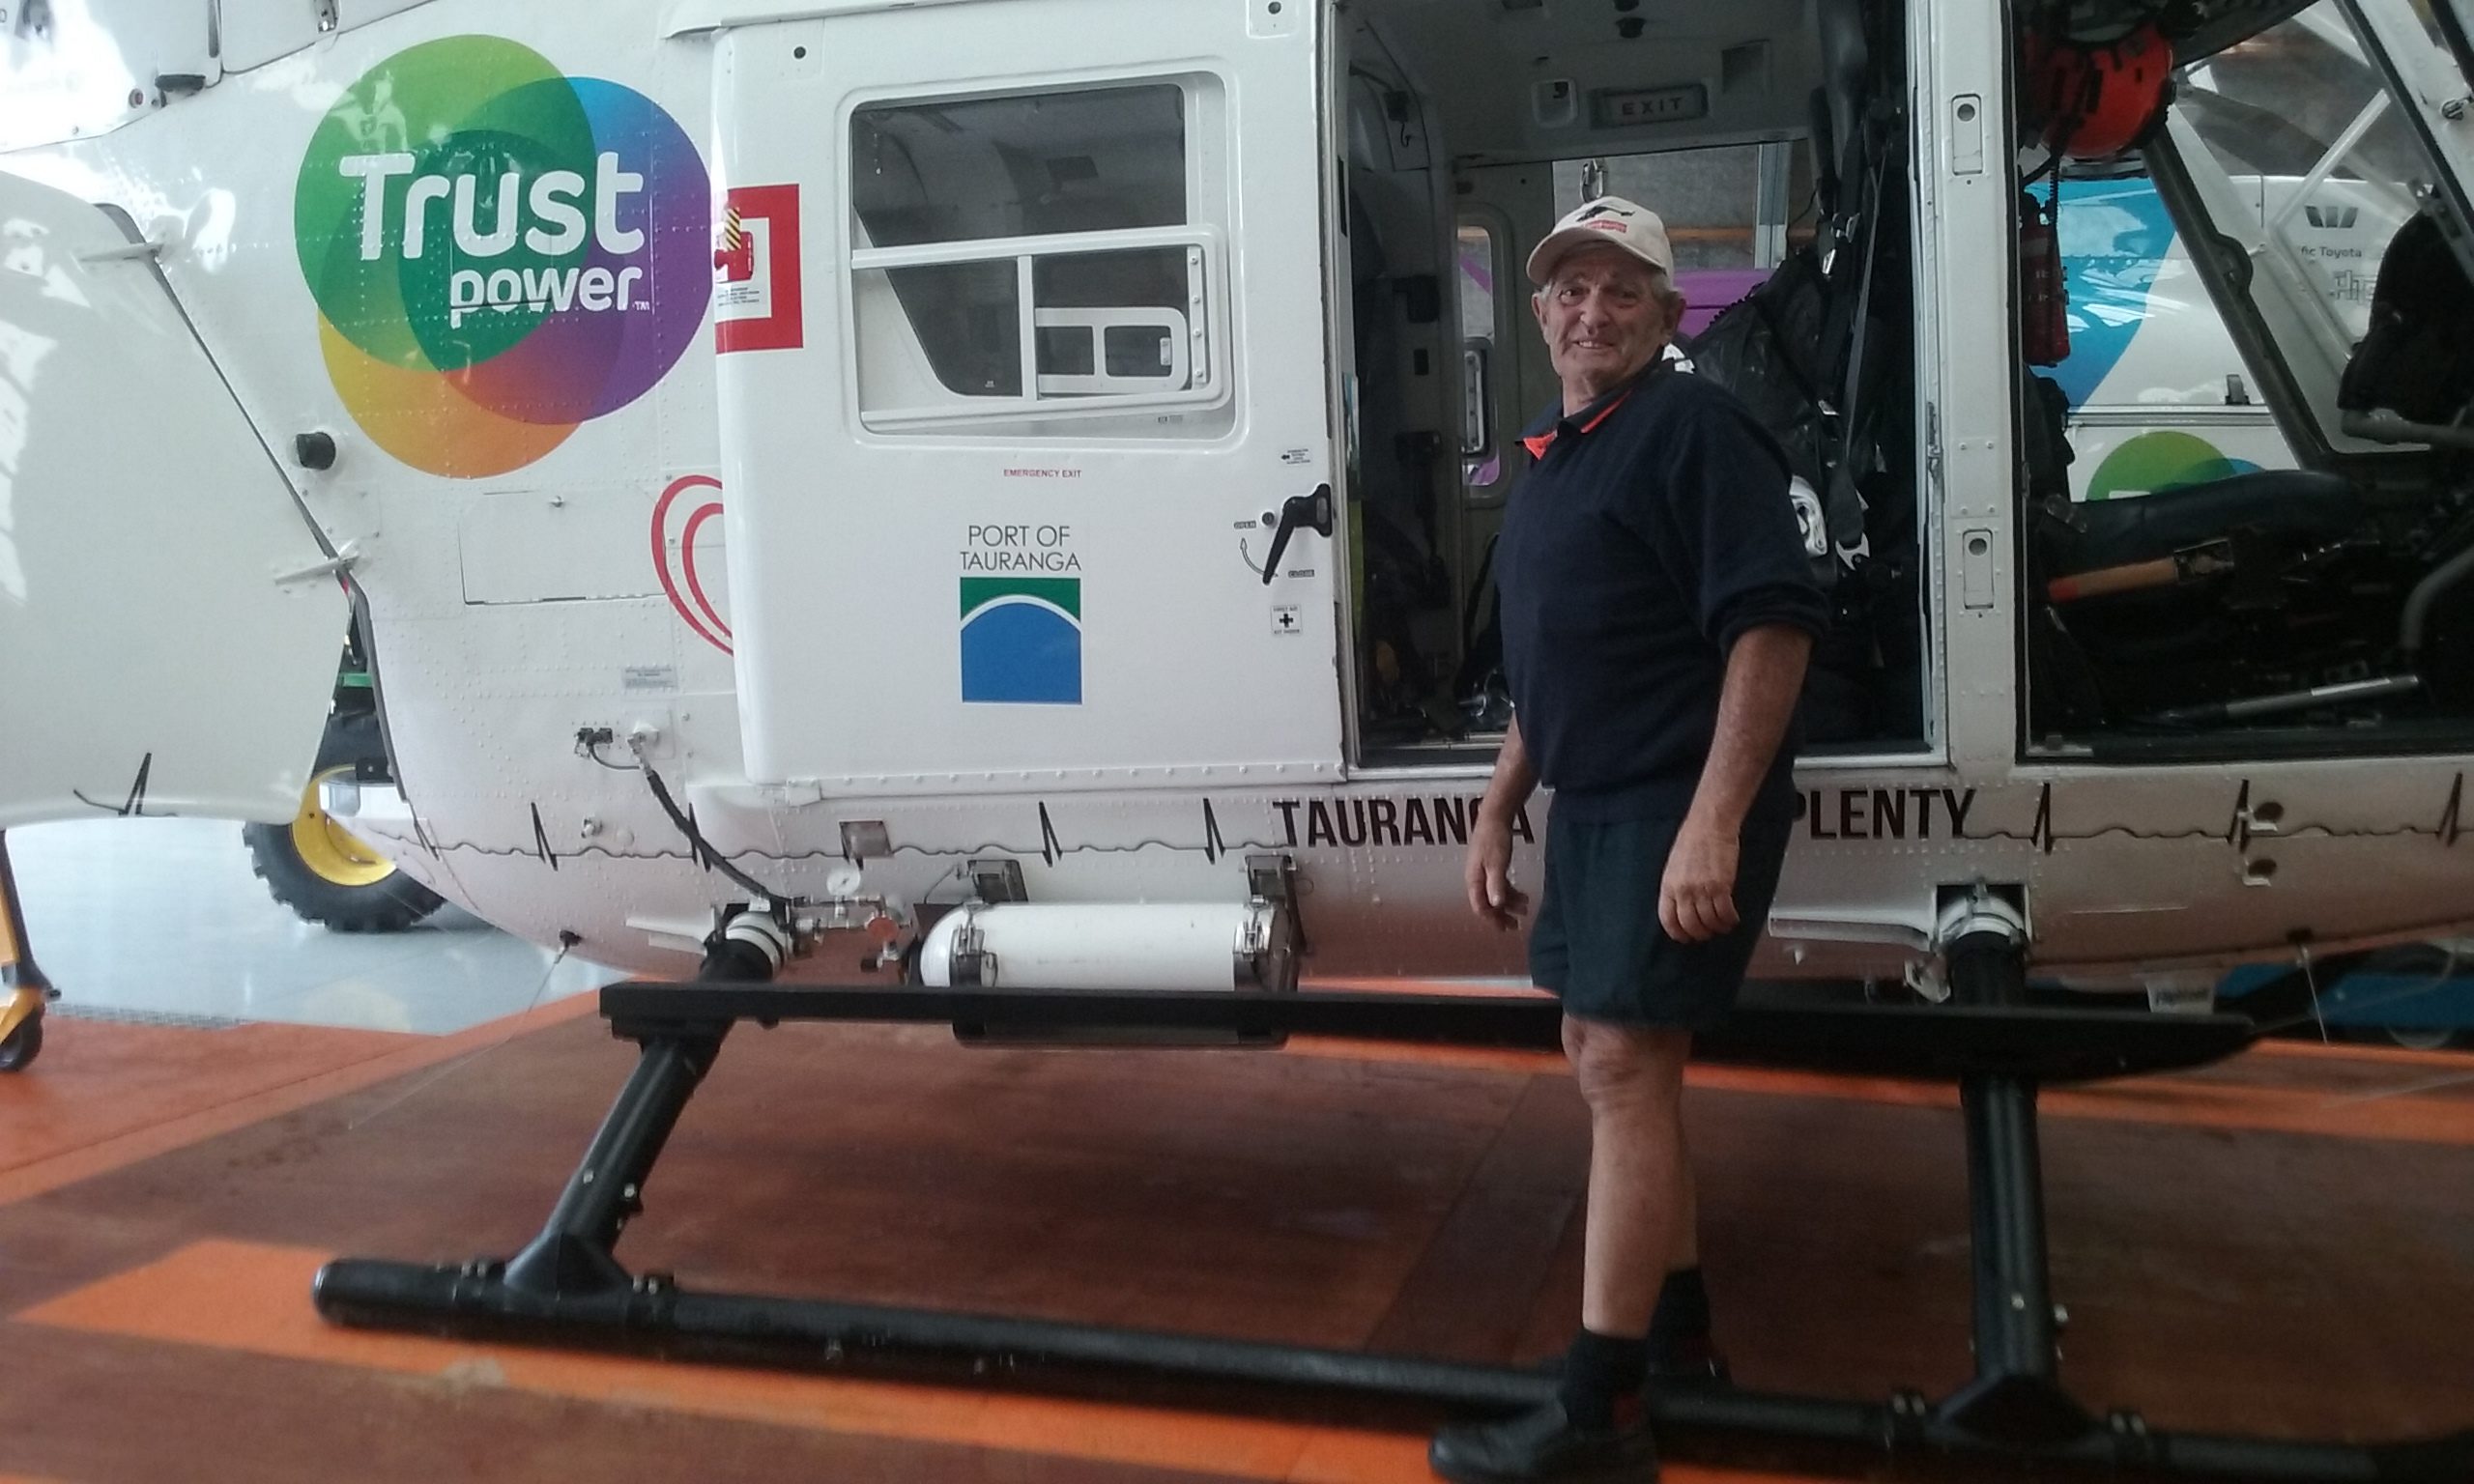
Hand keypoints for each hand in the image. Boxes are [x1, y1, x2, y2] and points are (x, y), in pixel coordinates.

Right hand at [1465, 812, 1529, 929]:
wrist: (1494, 818)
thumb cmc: (1494, 839)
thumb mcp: (1496, 863)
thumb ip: (1496, 884)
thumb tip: (1496, 904)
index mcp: (1474, 880)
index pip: (1481, 907)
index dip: (1493, 919)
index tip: (1506, 927)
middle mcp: (1476, 879)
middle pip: (1487, 904)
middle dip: (1501, 916)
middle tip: (1516, 926)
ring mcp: (1483, 873)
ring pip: (1495, 896)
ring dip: (1509, 904)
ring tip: (1525, 909)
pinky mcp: (1491, 867)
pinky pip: (1499, 886)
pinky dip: (1510, 893)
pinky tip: (1521, 895)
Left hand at [1660, 816, 1739, 943]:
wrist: (1709, 826)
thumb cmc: (1691, 842)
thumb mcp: (1674, 867)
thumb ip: (1676, 888)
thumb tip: (1681, 907)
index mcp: (1668, 886)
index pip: (1668, 919)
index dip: (1677, 933)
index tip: (1684, 938)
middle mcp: (1683, 891)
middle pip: (1690, 924)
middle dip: (1699, 934)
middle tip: (1707, 934)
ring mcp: (1702, 889)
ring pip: (1709, 921)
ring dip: (1717, 928)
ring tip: (1722, 927)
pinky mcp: (1721, 886)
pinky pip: (1725, 912)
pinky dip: (1729, 919)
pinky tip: (1732, 919)